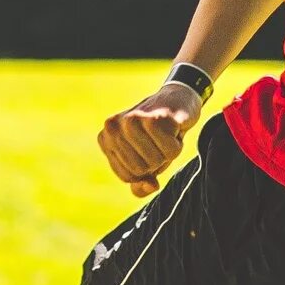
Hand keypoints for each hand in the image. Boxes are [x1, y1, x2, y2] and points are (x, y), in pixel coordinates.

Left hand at [98, 80, 202, 197]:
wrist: (177, 99)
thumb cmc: (158, 135)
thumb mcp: (145, 162)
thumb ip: (141, 185)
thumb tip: (151, 185)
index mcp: (106, 138)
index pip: (128, 176)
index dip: (145, 171)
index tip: (148, 149)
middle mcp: (114, 127)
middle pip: (141, 170)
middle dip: (157, 161)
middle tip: (159, 140)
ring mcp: (133, 120)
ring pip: (156, 161)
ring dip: (168, 152)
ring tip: (166, 134)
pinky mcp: (155, 117)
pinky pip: (171, 150)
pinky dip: (178, 143)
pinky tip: (174, 127)